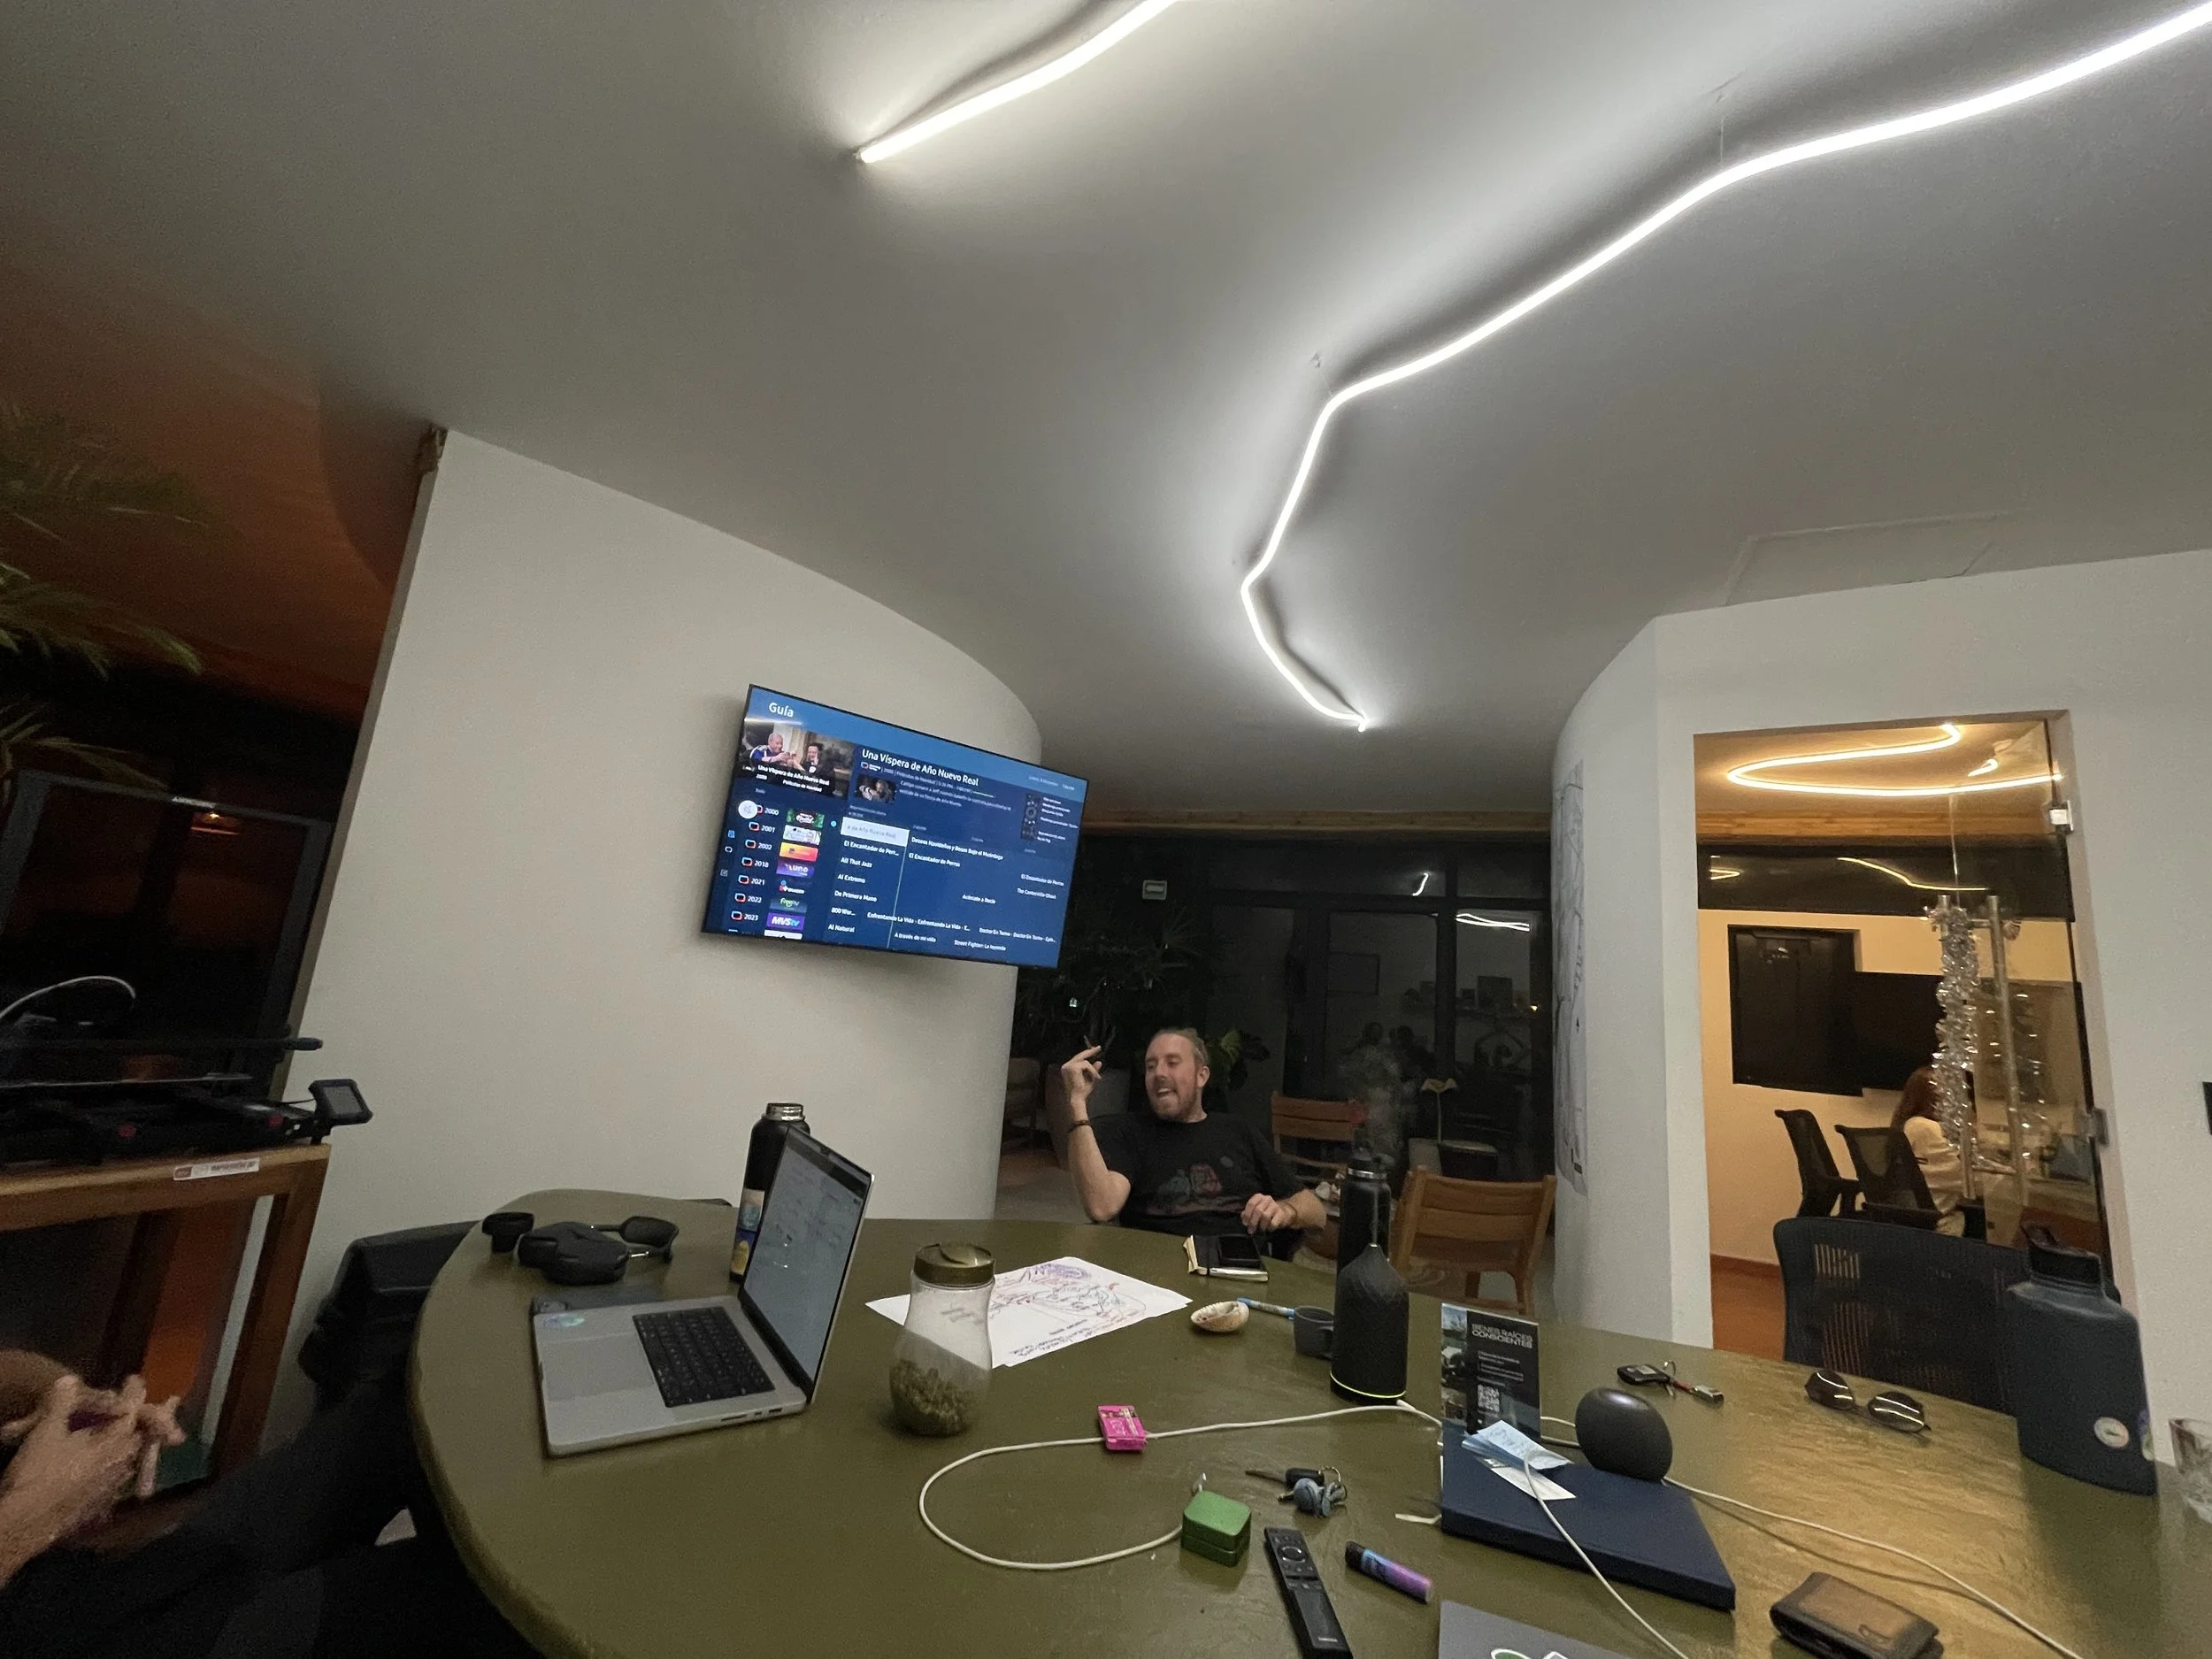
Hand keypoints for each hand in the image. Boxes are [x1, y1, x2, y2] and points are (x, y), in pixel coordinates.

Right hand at [2, 1375, 181, 1499]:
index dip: (134, 1392)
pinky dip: (125, 1467)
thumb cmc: (38, 1473)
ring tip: (155, 1435)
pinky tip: (121, 1469)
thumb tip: (70, 1379)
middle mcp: (124, 1463)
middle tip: (170, 1403)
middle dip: (157, 1417)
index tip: (135, 1378)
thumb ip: (61, 1403)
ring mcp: (116, 1486)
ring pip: (136, 1459)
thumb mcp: (45, 1432)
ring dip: (143, 1443)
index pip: (134, 1409)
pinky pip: (121, 1480)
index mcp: (116, 1441)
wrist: (26, 1524)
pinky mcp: (103, 1505)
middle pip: (144, 1434)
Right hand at [1061, 1045, 1101, 1115]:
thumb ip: (1093, 1070)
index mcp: (1067, 1068)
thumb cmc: (1082, 1091)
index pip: (1078, 1058)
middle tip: (1099, 1048)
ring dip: (1092, 1070)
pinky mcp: (1072, 1068)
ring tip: (1096, 1078)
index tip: (1095, 1048)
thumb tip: (1099, 1062)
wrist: (1077, 1098)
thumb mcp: (1090, 1078)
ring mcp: (1068, 1066)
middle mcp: (1066, 1066)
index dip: (1087, 1053)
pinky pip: (1086, 1065)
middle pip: (1080, 1056)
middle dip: (1090, 1051)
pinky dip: (1092, 1071)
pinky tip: (1094, 1078)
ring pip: (1085, 1061)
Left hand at [1242, 1192, 1296, 1231]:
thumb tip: (1243, 1216)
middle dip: (1253, 1222)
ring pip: (1265, 1216)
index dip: (1247, 1214)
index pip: (1251, 1204)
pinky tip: (1269, 1228)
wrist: (1283, 1212)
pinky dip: (1270, 1227)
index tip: (1245, 1223)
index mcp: (1259, 1197)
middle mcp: (1267, 1199)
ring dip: (1261, 1225)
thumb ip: (1248, 1212)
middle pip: (1258, 1210)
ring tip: (1261, 1229)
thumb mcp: (1256, 1210)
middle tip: (1251, 1230)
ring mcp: (1275, 1205)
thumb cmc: (1266, 1211)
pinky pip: (1273, 1222)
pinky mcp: (1281, 1213)